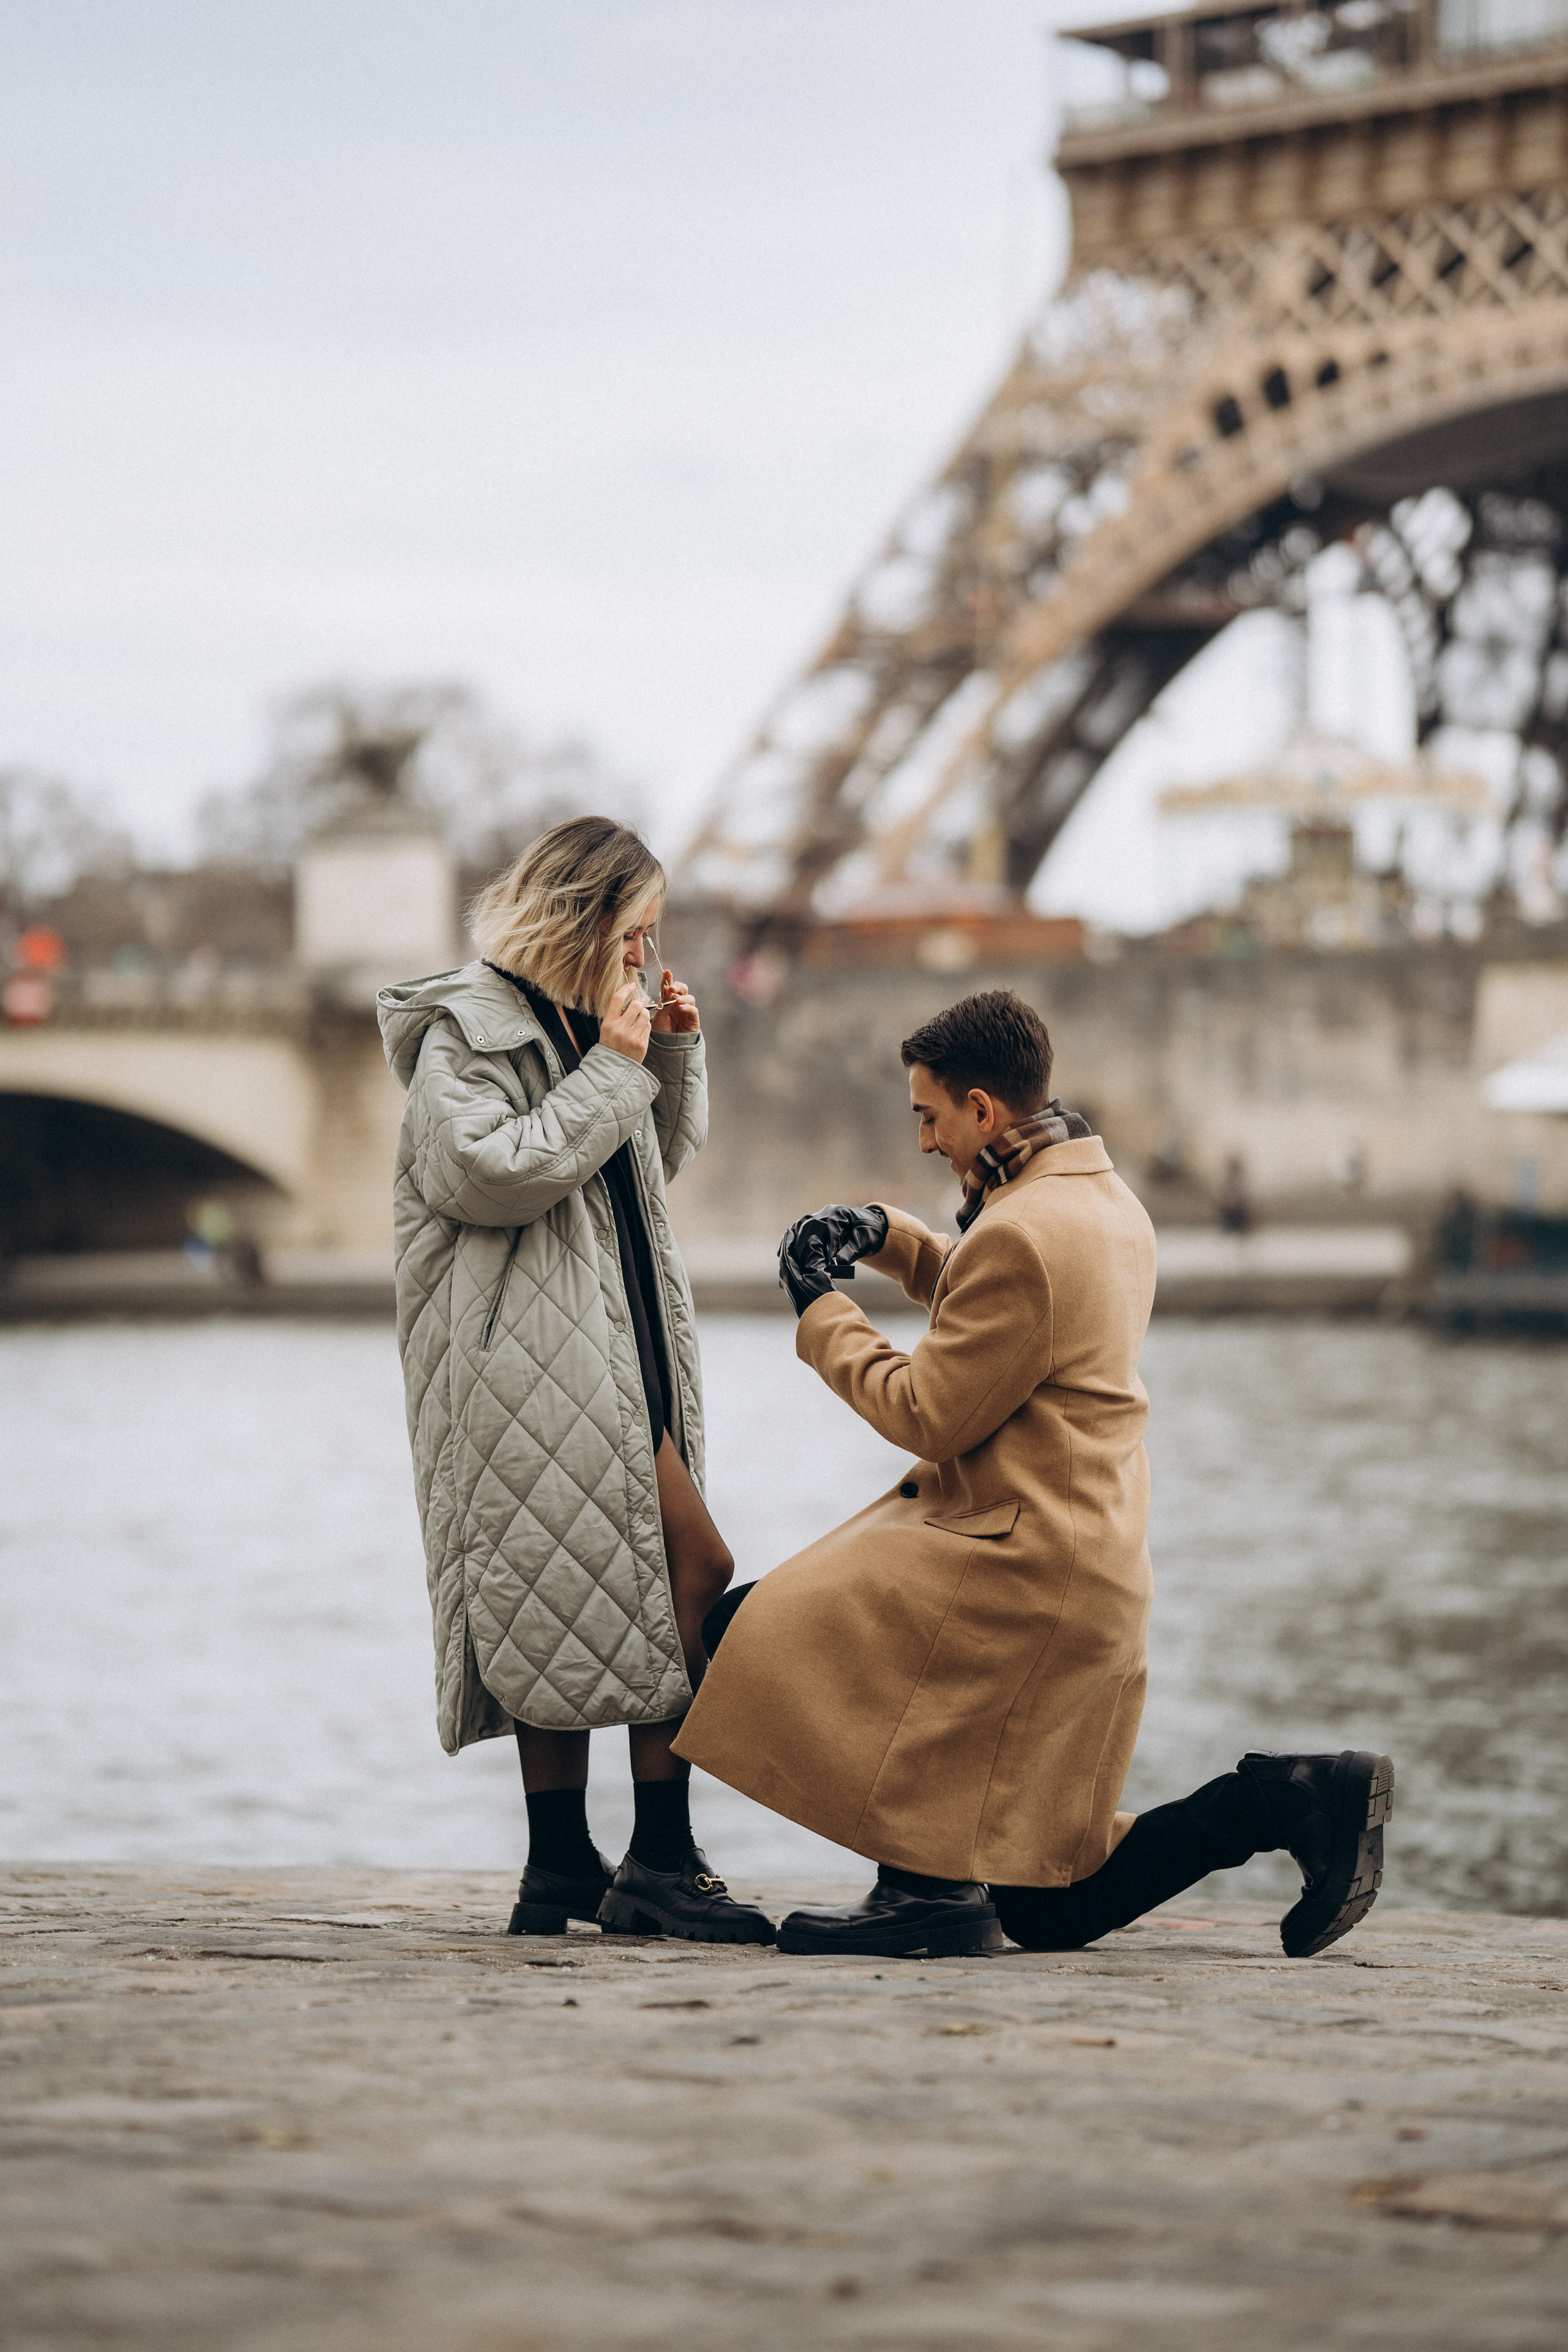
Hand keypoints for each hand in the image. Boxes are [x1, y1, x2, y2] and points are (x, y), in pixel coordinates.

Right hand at [600, 981, 651, 1063]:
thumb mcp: (607, 1029)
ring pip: (644, 1015)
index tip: (631, 985)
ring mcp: (631, 1037)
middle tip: (639, 1003)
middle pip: (635, 1005)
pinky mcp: (641, 1044)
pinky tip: (641, 1029)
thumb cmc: (610, 1045)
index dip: (625, 989)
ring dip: (644, 1013)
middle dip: (639, 1002)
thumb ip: (616, 1014)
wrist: (613, 1067)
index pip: (617, 999)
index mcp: (609, 1023)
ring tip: (640, 1017)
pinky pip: (648, 1027)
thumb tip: (630, 998)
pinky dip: (645, 1026)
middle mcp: (620, 1029)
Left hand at [650, 968, 698, 1033]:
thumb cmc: (662, 1031)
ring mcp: (687, 1011)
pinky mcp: (693, 1019)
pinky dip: (688, 1007)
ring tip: (676, 999)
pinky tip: (681, 1007)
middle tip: (671, 987)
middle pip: (683, 989)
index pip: (669, 987)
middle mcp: (679, 1003)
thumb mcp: (658, 1016)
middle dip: (678, 986)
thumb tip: (667, 988)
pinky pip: (693, 1010)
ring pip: (690, 998)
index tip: (666, 972)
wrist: (667, 1046)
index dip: (668, 979)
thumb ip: (663, 1003)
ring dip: (683, 997)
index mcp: (669, 1000)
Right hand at [777, 1203, 888, 1317]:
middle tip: (808, 1264)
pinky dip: (790, 1243)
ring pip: (800, 1229)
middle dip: (808, 1246)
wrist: (870, 1225)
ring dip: (794, 1245)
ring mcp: (817, 1218)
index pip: (831, 1226)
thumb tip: (839, 1263)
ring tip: (792, 1261)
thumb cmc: (869, 1233)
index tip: (830, 1260)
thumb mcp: (865, 1241)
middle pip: (811, 1226)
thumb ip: (852, 1251)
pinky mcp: (813, 1226)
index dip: (830, 1244)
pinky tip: (782, 1254)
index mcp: (840, 1212)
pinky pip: (797, 1233)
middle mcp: (826, 1212)